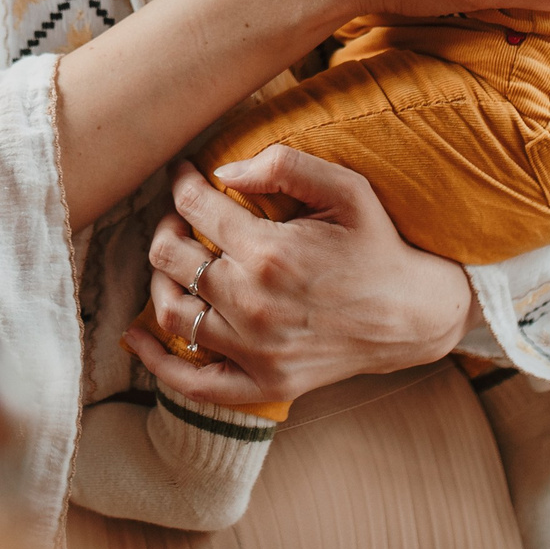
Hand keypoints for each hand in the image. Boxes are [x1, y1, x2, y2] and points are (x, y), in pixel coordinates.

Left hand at [121, 149, 475, 406]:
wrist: (413, 316)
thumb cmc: (377, 246)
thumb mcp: (347, 189)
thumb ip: (284, 166)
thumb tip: (221, 171)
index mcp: (270, 251)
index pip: (194, 207)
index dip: (181, 183)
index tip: (184, 175)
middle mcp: (254, 303)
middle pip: (169, 257)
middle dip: (166, 226)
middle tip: (181, 217)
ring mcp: (256, 349)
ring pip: (170, 310)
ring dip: (158, 278)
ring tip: (173, 261)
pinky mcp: (263, 382)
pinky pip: (191, 380)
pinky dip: (155, 360)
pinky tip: (136, 335)